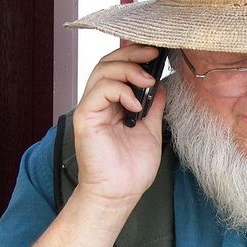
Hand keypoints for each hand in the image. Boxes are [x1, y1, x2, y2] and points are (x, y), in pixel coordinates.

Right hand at [73, 44, 165, 207]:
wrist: (120, 193)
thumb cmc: (132, 168)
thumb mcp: (151, 131)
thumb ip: (154, 108)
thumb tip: (161, 86)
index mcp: (116, 105)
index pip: (120, 69)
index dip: (136, 56)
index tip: (157, 53)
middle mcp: (102, 103)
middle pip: (109, 63)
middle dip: (133, 54)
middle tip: (153, 54)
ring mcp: (92, 109)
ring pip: (102, 71)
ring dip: (128, 70)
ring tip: (147, 81)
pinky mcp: (86, 117)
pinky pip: (99, 91)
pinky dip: (119, 90)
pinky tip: (135, 104)